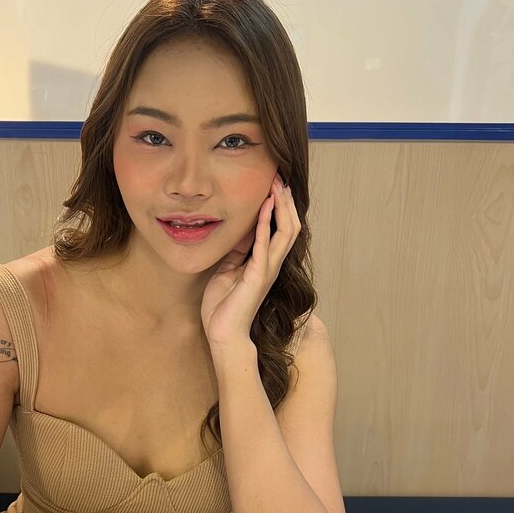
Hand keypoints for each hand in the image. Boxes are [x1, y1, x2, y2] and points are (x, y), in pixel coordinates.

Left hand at [200, 172, 300, 349]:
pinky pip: (265, 245)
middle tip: (280, 177)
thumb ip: (238, 251)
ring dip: (281, 207)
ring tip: (278, 185)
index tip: (274, 184)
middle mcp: (271, 264)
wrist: (224, 335)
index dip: (279, 206)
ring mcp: (267, 270)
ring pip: (285, 232)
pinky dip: (266, 225)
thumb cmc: (224, 307)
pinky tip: (265, 207)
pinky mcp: (257, 276)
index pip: (280, 229)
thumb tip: (242, 230)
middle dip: (285, 201)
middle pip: (289, 226)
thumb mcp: (228, 270)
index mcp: (264, 263)